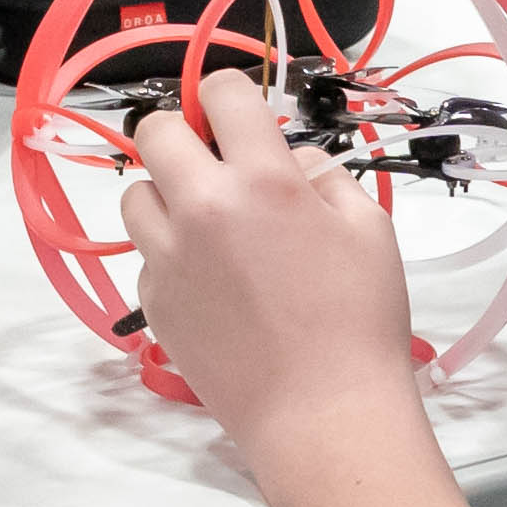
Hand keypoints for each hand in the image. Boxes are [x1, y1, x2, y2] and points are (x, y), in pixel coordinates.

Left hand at [122, 73, 421, 443]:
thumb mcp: (370, 229)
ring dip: (167, 194)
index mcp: (262, 179)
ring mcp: (167, 256)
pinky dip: (169, 254)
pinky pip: (145, 254)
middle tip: (214, 163)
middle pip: (155, 131)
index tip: (238, 116)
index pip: (219, 93)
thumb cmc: (359, 321)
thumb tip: (290, 161)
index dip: (229, 95)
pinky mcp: (152, 300)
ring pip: (136, 193)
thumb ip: (325, 177)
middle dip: (183, 134)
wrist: (322, 413)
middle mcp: (201, 207)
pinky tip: (211, 282)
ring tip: (207, 224)